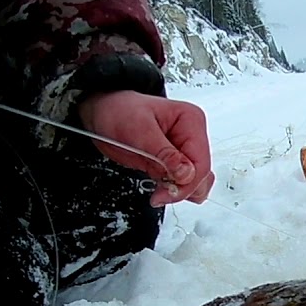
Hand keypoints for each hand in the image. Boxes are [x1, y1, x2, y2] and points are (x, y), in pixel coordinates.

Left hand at [77, 90, 214, 206]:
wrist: (103, 114)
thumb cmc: (119, 112)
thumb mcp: (140, 130)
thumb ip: (164, 154)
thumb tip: (186, 173)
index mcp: (191, 121)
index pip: (201, 162)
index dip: (187, 183)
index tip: (167, 192)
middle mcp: (191, 137)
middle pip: (201, 175)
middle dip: (182, 188)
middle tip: (159, 193)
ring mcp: (183, 151)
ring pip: (196, 183)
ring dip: (178, 191)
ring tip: (158, 189)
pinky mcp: (173, 164)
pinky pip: (183, 184)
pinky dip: (172, 190)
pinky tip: (158, 187)